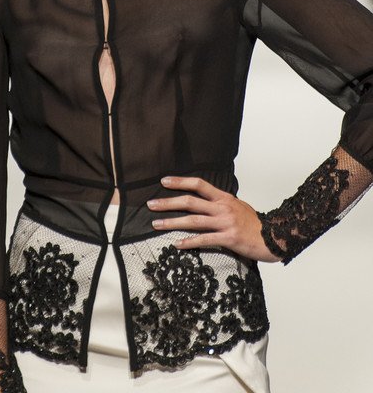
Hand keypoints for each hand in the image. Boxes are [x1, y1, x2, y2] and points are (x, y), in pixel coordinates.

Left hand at [147, 176, 280, 262]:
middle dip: (168, 202)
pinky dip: (189, 242)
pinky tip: (176, 244)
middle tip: (151, 204)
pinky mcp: (229, 238)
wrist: (276, 237)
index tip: (164, 181)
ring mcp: (225, 223)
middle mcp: (223, 208)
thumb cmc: (256, 224)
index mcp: (224, 198)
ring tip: (156, 224)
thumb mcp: (238, 206)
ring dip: (172, 222)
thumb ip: (221, 203)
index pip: (199, 184)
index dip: (180, 182)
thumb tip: (206, 201)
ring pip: (193, 220)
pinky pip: (204, 240)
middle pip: (190, 201)